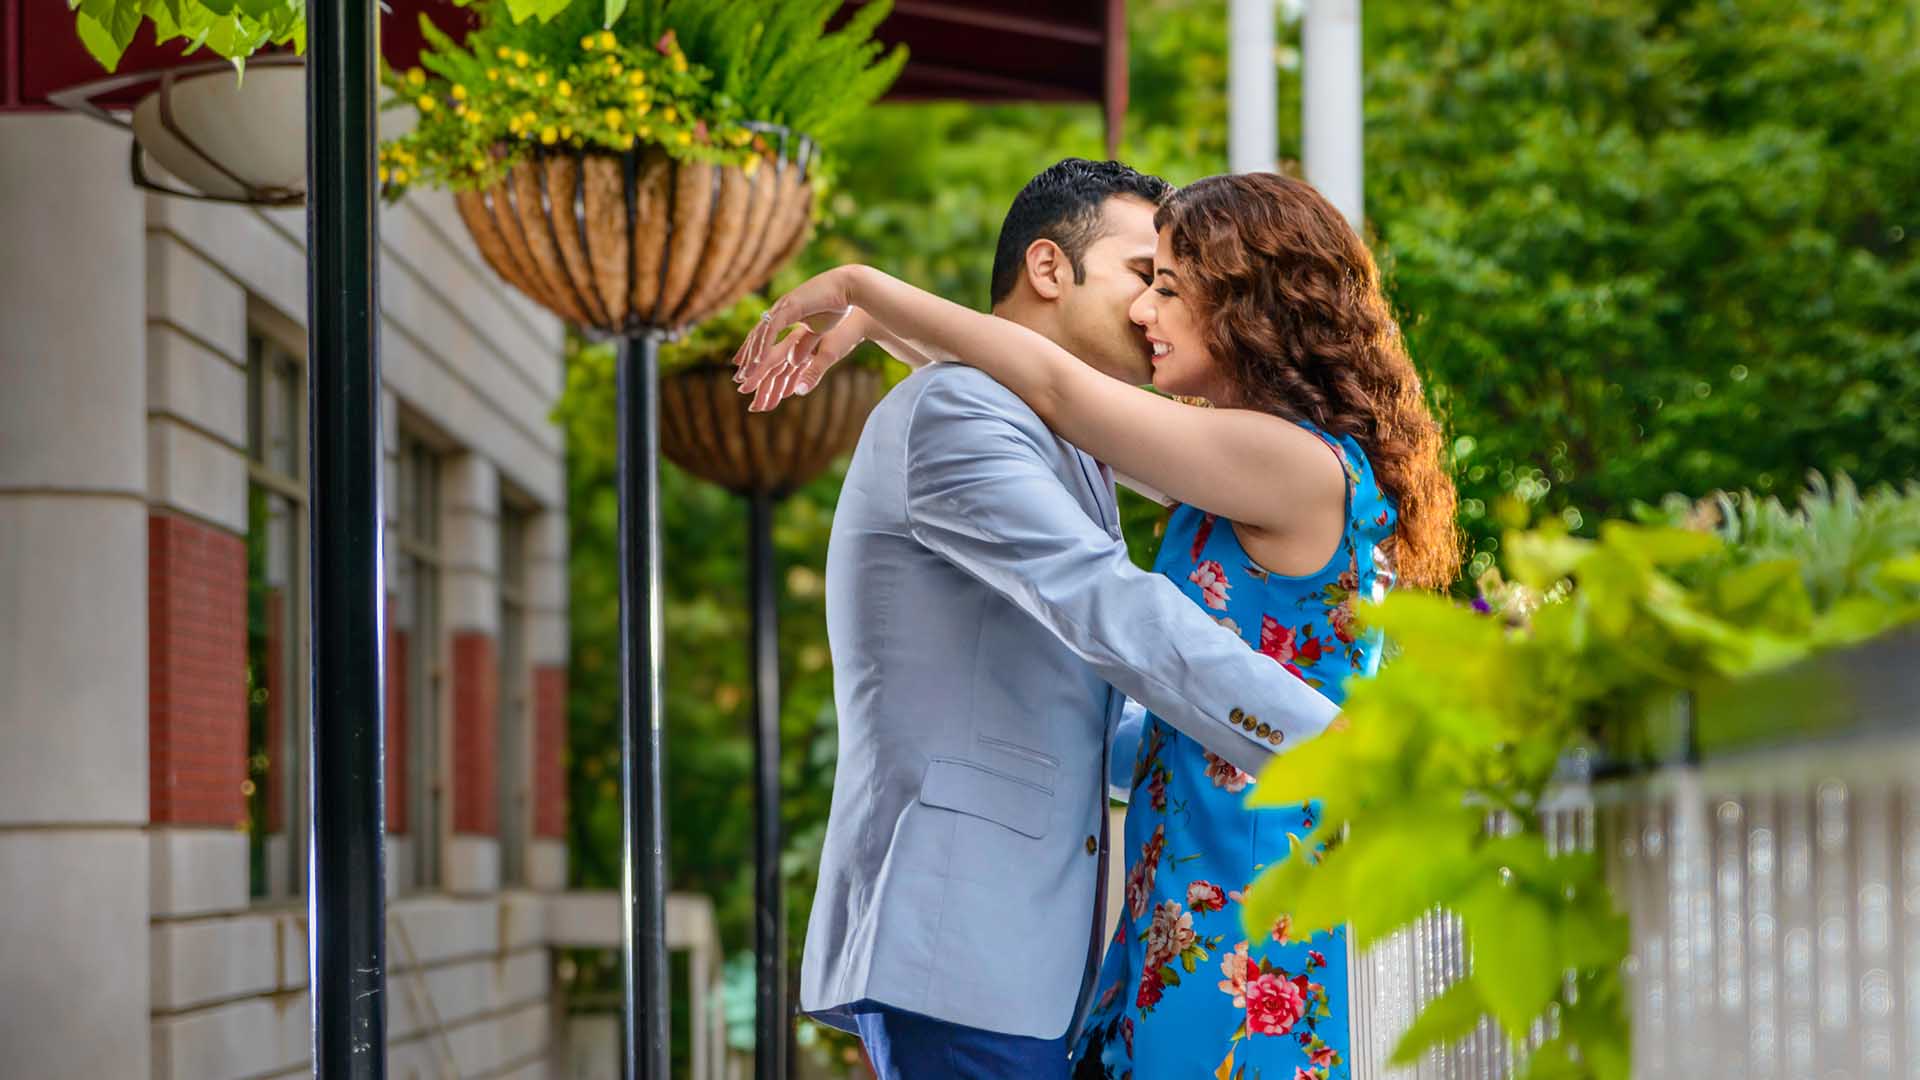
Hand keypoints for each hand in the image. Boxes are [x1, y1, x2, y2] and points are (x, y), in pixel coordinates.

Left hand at [732, 267, 868, 411]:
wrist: (849, 288)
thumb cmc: (836, 306)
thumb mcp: (817, 332)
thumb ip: (804, 345)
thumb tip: (793, 361)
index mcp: (785, 313)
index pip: (763, 334)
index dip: (752, 350)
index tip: (743, 367)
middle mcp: (780, 309)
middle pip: (757, 336)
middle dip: (747, 357)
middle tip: (738, 378)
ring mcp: (783, 306)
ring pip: (761, 334)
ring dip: (752, 355)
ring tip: (746, 374)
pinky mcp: (790, 306)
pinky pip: (772, 329)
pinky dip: (764, 344)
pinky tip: (758, 359)